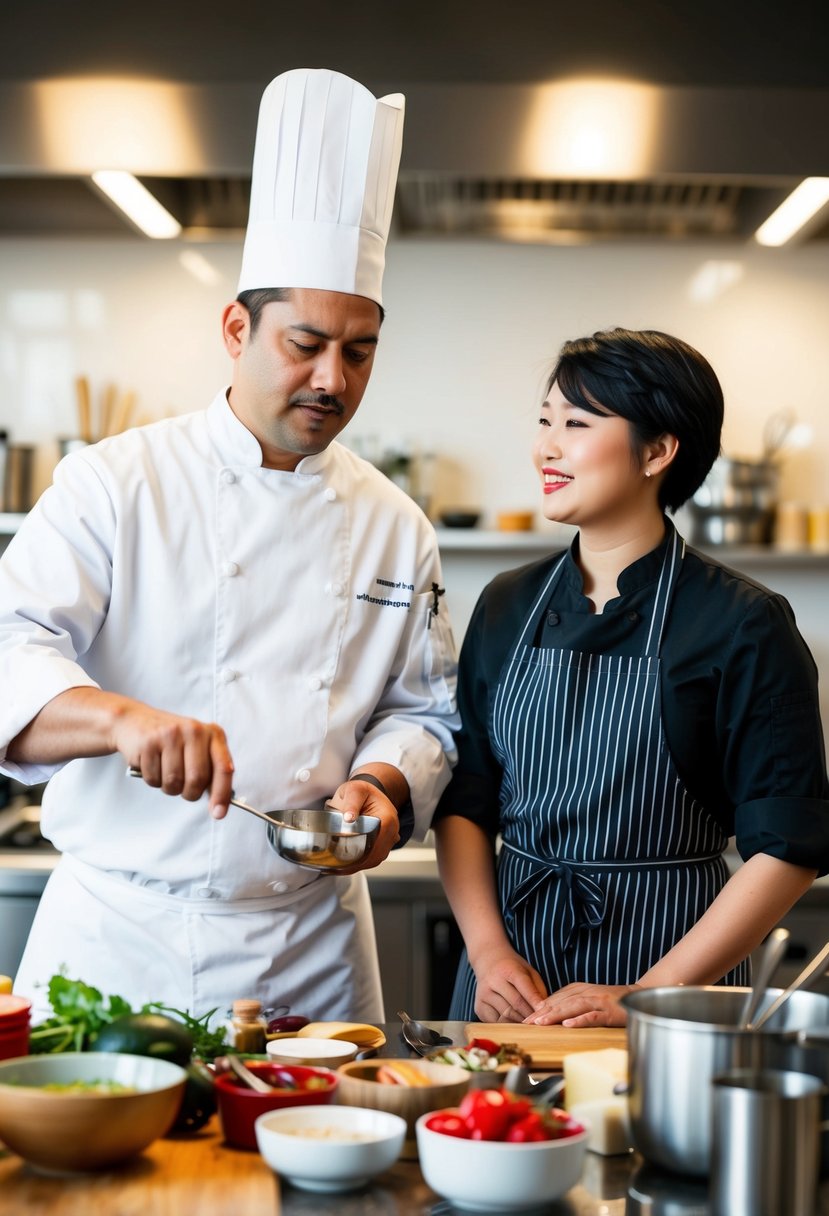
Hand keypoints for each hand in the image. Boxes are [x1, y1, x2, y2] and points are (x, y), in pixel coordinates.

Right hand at [111, 699, 233, 818]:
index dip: (222, 794)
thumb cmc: (171, 741)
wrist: (135, 721)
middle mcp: (194, 731)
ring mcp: (171, 735)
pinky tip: (151, 764)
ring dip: (169, 787)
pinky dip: (152, 780)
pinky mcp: (149, 742)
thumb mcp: (197, 748)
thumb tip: (218, 804)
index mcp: (213, 733)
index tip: (218, 813)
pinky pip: (153, 779)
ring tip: (165, 771)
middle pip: (197, 780)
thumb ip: (210, 771)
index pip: (224, 768)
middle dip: (189, 793)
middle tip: (183, 786)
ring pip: (174, 782)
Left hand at [325, 778, 400, 872]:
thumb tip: (349, 818)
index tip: (342, 860)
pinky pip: (374, 857)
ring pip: (375, 859)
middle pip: (375, 855)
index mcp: (387, 818)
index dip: (359, 854)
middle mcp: (392, 830)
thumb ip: (351, 802)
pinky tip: (345, 865)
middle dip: (356, 863)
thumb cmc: (360, 791)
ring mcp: (389, 838)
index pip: (375, 843)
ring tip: (337, 868)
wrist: (368, 792)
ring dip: (358, 865)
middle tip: (334, 868)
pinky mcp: (383, 843)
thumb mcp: (354, 790)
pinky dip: (361, 863)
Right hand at [468, 946, 547, 1022]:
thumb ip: (537, 989)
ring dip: (520, 1023)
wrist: (488, 962)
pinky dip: (508, 1026)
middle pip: (515, 1004)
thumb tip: (544, 1011)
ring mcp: (484, 995)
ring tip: (530, 1026)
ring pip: (506, 1015)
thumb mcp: (528, 971)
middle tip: (541, 1024)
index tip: (545, 1011)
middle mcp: (493, 981)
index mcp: (508, 969)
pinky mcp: (479, 1007)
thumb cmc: (513, 969)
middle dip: (530, 1015)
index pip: (524, 986)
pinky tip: (515, 1024)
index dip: (535, 1000)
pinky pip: (496, 1022)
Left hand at [524, 982, 639, 1027]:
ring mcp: (599, 1001)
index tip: (525, 1020)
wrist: (640, 996)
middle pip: (561, 1002)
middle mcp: (587, 992)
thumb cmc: (611, 1001)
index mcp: (580, 989)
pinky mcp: (611, 1012)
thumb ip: (570, 1002)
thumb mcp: (588, 998)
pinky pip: (594, 1016)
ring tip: (541, 1023)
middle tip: (526, 1023)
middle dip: (542, 1013)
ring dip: (556, 1014)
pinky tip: (569, 1025)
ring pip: (573, 1006)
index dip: (539, 1009)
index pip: (555, 998)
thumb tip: (547, 1011)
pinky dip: (581, 1020)